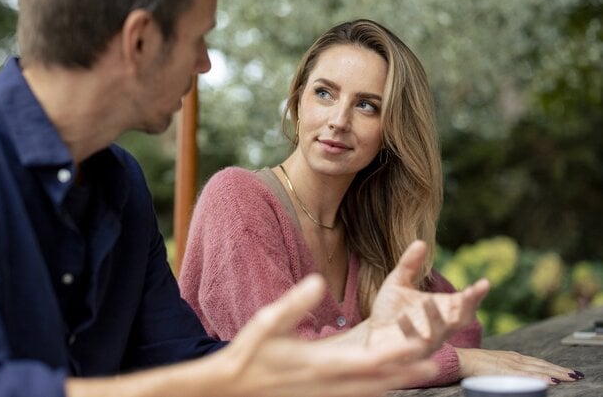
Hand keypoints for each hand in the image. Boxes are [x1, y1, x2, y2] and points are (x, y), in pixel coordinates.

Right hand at [214, 274, 439, 396]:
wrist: (233, 385)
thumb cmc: (249, 352)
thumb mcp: (268, 320)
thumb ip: (295, 302)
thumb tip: (318, 281)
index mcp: (318, 364)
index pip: (367, 362)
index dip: (395, 354)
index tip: (418, 343)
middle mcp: (327, 383)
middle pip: (376, 382)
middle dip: (406, 373)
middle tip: (434, 362)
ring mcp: (324, 393)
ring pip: (369, 391)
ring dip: (396, 382)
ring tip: (420, 372)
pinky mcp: (319, 396)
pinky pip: (355, 395)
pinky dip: (375, 389)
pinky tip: (384, 383)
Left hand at [362, 240, 489, 354]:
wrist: (370, 332)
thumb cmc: (390, 309)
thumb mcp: (397, 283)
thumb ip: (409, 265)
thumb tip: (420, 241)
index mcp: (442, 309)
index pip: (466, 303)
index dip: (476, 295)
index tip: (484, 283)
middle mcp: (440, 327)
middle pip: (461, 320)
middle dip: (468, 308)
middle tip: (469, 293)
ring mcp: (427, 342)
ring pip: (439, 333)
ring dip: (436, 317)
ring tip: (427, 300)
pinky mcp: (410, 353)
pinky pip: (414, 343)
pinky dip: (409, 330)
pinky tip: (402, 317)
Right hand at [456, 347, 581, 384]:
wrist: (461, 359)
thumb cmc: (475, 364)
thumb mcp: (495, 365)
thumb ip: (508, 368)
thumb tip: (519, 376)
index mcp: (513, 357)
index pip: (538, 362)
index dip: (553, 367)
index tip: (566, 372)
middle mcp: (514, 359)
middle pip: (542, 364)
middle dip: (559, 370)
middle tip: (574, 375)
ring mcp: (511, 364)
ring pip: (538, 368)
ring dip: (554, 372)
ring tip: (569, 377)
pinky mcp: (505, 370)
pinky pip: (526, 375)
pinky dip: (538, 376)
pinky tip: (549, 380)